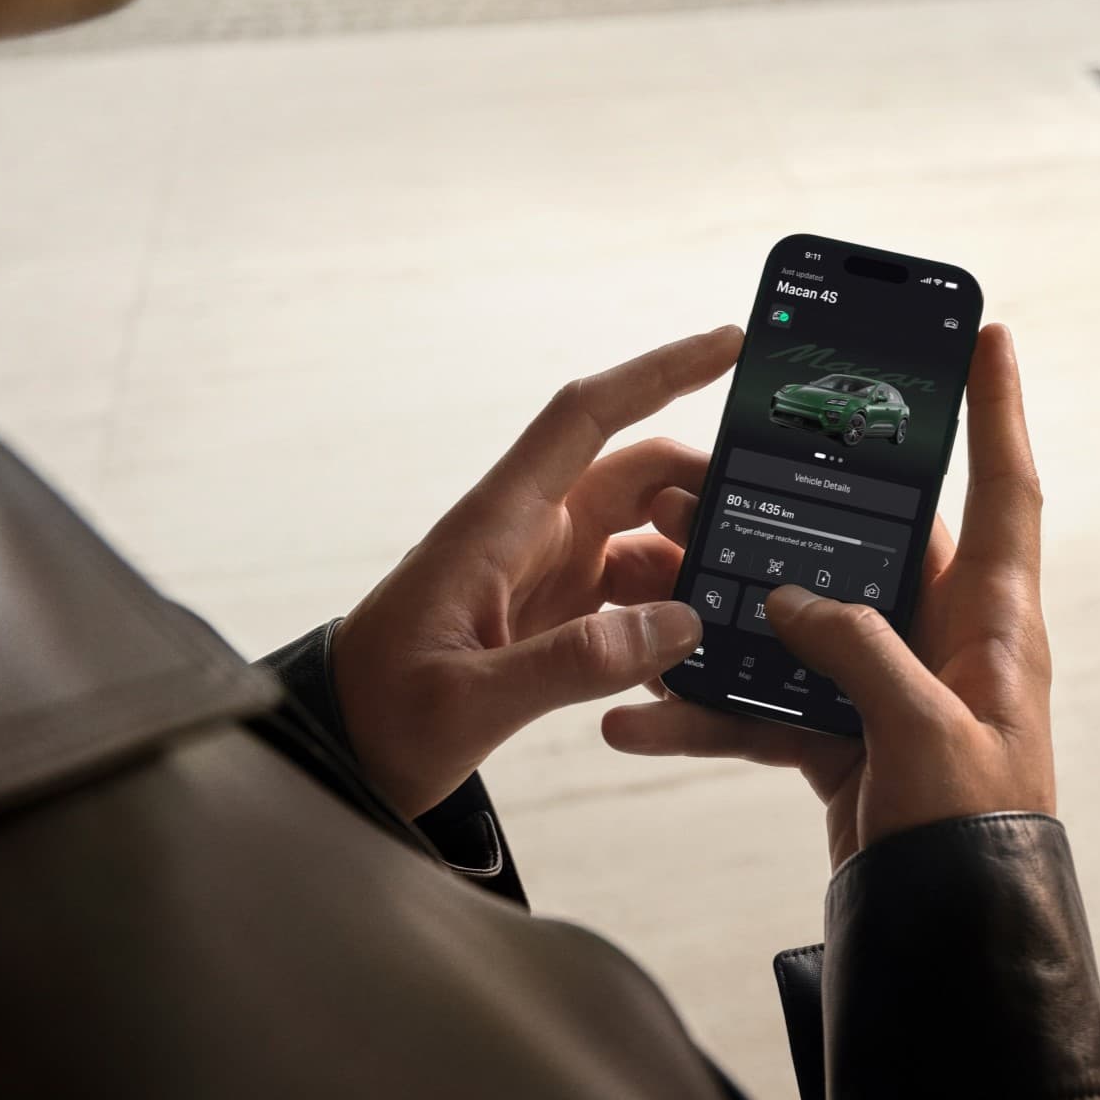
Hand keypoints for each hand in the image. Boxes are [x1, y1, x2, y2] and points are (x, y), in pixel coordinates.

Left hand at [331, 327, 738, 818]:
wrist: (333, 756)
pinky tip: (694, 654)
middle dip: (703, 487)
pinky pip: (630, 592)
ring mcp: (541, 573)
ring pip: (642, 535)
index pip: (587, 416)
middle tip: (766, 524)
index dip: (659, 370)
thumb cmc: (376, 716)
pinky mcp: (550, 617)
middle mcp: (527, 533)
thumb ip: (570, 663)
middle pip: (635, 474)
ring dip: (692, 559)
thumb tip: (676, 625)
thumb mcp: (466, 701)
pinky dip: (669, 613)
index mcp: (498, 522)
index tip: (728, 343)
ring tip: (740, 602)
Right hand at [603, 324, 1053, 872]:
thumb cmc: (981, 843)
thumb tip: (789, 599)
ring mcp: (887, 689)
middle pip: (861, 544)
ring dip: (720, 610)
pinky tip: (639, 718)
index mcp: (992, 622)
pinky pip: (765, 705)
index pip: (1004, 486)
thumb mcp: (927, 734)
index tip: (990, 335)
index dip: (997, 410)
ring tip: (643, 580)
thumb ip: (859, 649)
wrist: (952, 951)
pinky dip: (706, 710)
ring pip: (793, 623)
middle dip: (779, 511)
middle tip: (706, 472)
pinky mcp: (844, 740)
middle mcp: (942, 641)